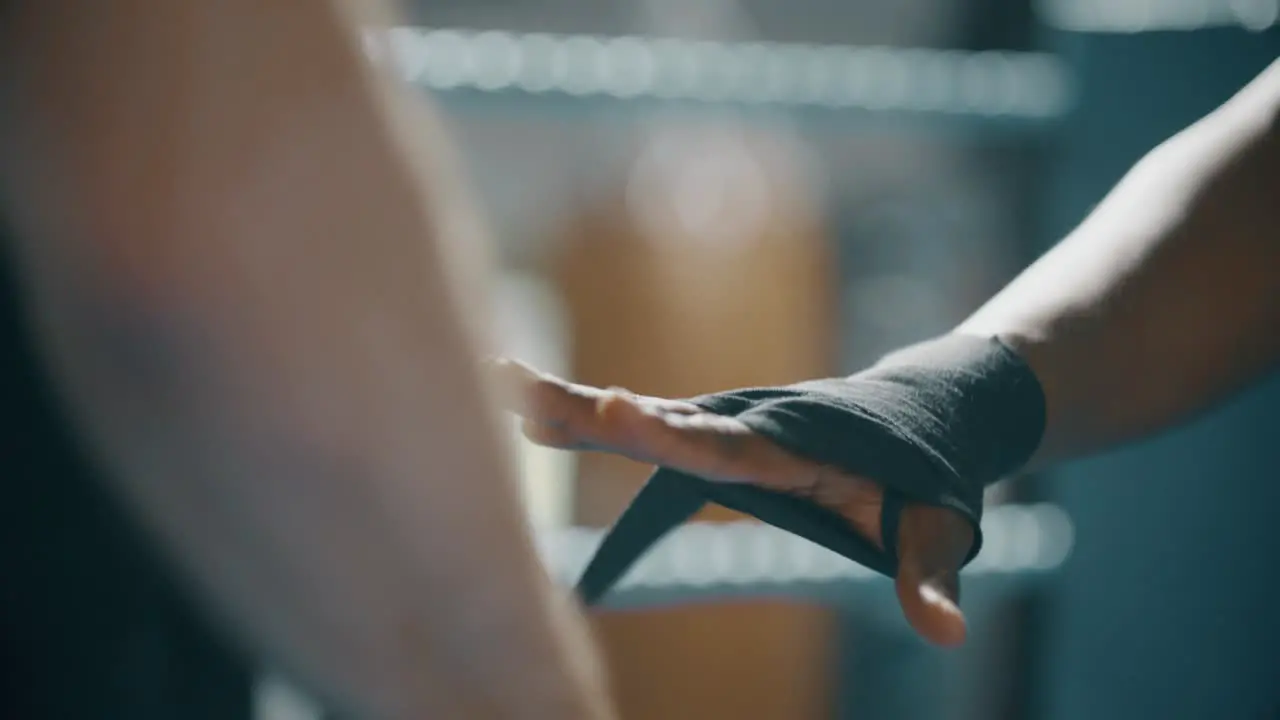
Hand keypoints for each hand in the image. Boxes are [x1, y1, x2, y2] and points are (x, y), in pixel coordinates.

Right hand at [490, 359, 974, 646]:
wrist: (913, 423)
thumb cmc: (918, 483)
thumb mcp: (929, 531)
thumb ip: (926, 577)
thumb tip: (946, 633)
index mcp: (788, 453)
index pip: (723, 446)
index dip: (670, 433)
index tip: (616, 404)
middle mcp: (743, 431)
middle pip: (658, 420)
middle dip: (589, 409)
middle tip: (515, 385)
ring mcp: (721, 429)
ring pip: (636, 416)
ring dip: (567, 405)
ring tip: (495, 380)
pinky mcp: (707, 434)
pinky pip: (638, 427)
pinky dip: (583, 419)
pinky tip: (525, 416)